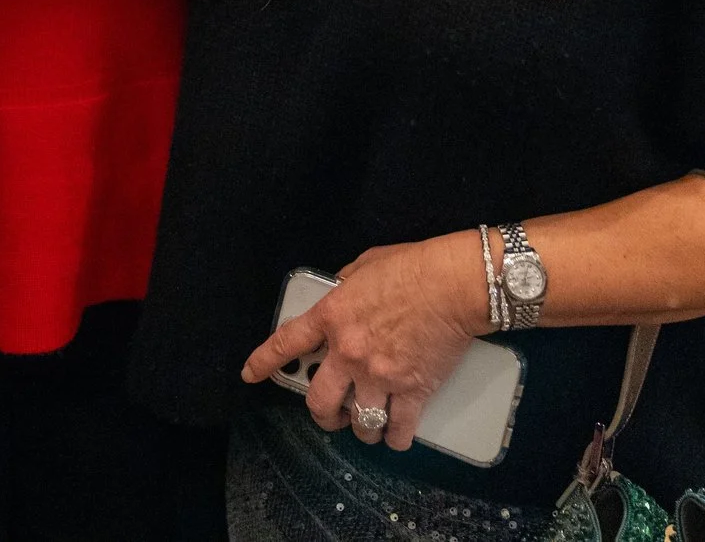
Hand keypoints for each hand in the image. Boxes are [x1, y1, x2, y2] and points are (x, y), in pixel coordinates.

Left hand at [241, 231, 485, 451]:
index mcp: (332, 316)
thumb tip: (342, 294)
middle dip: (322, 415)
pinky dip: (396, 438)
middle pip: (319, 401)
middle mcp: (349, 353)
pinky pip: (399, 430)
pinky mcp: (412, 390)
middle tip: (330, 414)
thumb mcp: (365, 265)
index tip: (251, 375)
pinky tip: (396, 436)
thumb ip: (345, 285)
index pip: (287, 342)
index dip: (265, 362)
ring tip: (367, 427)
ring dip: (361, 430)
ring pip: (359, 424)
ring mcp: (380, 376)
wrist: (453, 284)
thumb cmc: (412, 267)